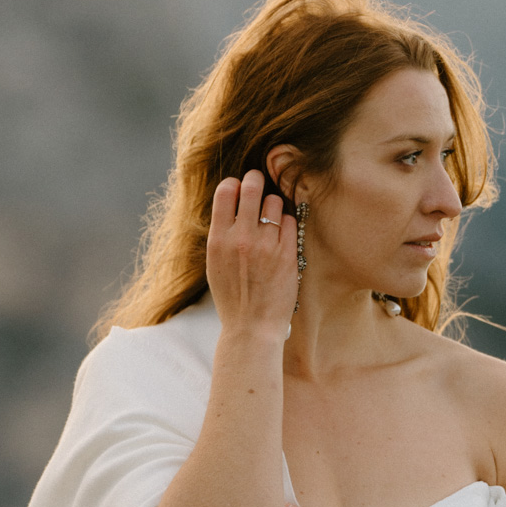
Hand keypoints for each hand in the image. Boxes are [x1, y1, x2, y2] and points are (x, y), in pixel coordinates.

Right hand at [206, 170, 297, 337]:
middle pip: (252, 187)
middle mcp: (241, 238)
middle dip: (256, 179)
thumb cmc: (232, 297)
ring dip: (273, 204)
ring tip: (270, 217)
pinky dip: (287, 223)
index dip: (233, 183)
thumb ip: (222, 234)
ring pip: (274, 202)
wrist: (251, 327)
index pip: (225, 191)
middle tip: (259, 180)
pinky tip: (282, 234)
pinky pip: (290, 222)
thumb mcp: (214, 264)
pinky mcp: (288, 254)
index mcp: (218, 240)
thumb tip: (232, 205)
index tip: (238, 187)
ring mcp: (266, 245)